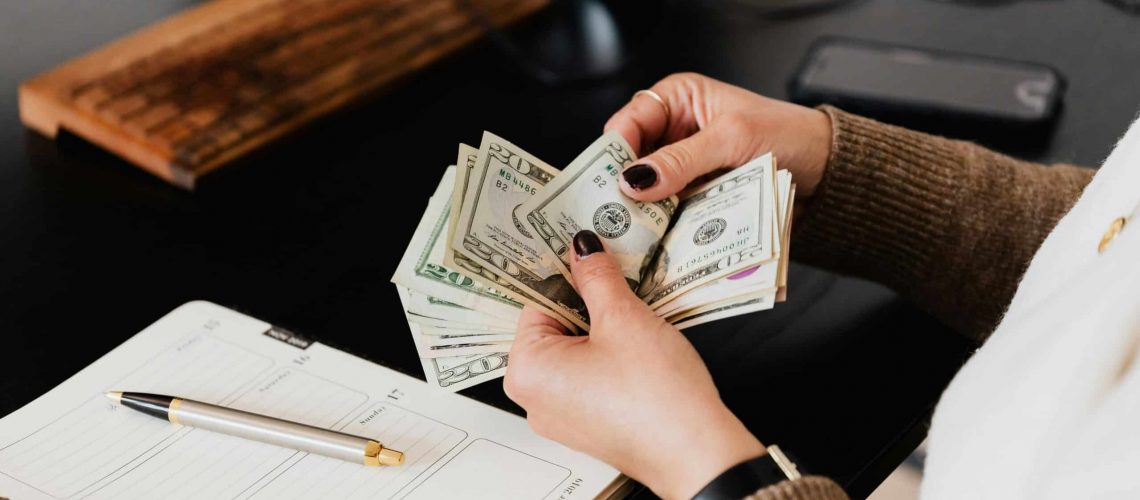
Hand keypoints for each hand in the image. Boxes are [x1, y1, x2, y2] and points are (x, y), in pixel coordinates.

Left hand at [504, 231, 765, 498]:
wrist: (697, 453)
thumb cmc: (657, 398)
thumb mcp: (624, 318)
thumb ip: (597, 277)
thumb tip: (583, 250)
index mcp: (526, 370)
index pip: (536, 301)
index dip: (567, 276)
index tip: (589, 257)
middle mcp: (535, 398)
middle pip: (554, 327)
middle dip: (587, 304)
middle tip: (619, 287)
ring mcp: (562, 415)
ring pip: (576, 351)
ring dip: (603, 330)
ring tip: (634, 322)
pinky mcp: (589, 424)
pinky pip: (589, 376)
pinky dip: (610, 357)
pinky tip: (638, 350)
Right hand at [606, 73, 831, 209]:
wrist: (826, 170)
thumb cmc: (788, 135)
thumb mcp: (730, 139)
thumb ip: (681, 159)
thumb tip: (634, 178)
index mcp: (678, 99)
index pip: (627, 122)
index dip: (614, 151)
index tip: (610, 181)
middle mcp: (675, 131)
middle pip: (631, 160)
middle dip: (626, 185)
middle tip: (618, 212)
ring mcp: (684, 166)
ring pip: (647, 190)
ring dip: (644, 209)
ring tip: (636, 230)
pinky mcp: (695, 195)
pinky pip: (668, 210)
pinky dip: (663, 223)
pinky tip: (658, 236)